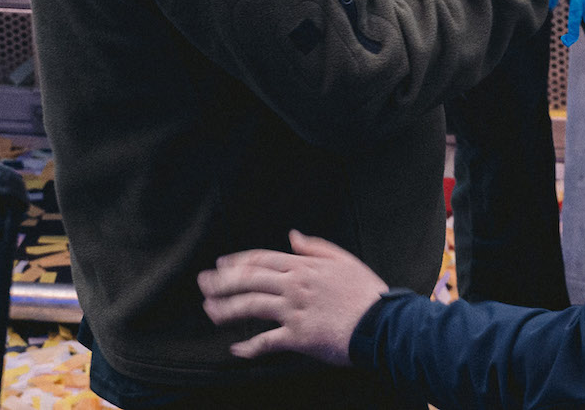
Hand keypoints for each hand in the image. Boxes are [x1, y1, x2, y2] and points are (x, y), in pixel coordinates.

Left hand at [198, 230, 384, 366]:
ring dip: (225, 309)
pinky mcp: (298, 336)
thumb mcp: (344, 260)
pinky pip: (265, 341)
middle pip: (248, 280)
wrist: (382, 323)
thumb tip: (292, 236)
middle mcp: (295, 285)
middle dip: (221, 282)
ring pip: (250, 306)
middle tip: (203, 286)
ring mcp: (294, 311)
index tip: (219, 265)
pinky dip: (248, 346)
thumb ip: (316, 247)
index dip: (237, 261)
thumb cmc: (366, 292)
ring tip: (210, 312)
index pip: (262, 259)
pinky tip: (235, 349)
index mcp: (304, 266)